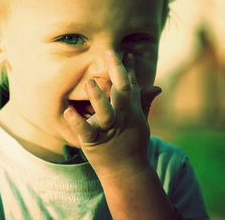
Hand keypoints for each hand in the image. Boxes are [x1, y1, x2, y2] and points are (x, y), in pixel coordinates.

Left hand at [64, 51, 161, 178]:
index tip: (125, 52)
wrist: (127, 172)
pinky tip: (67, 111)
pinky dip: (77, 121)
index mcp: (131, 111)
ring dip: (98, 97)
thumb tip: (157, 87)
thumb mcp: (141, 122)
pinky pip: (85, 131)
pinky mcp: (94, 142)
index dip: (128, 68)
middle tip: (109, 52)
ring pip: (105, 112)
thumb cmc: (132, 143)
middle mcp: (122, 117)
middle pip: (122, 92)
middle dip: (117, 71)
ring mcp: (108, 130)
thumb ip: (144, 102)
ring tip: (89, 82)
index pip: (131, 85)